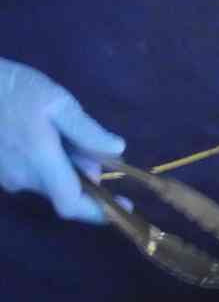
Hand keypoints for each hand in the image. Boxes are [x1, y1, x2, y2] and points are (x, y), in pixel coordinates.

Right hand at [0, 59, 124, 223]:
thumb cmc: (11, 89)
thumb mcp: (57, 103)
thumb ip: (87, 131)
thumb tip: (118, 150)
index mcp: (40, 163)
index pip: (71, 204)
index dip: (99, 212)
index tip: (124, 204)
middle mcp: (21, 177)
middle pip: (64, 189)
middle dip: (82, 173)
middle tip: (82, 140)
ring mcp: (5, 176)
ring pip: (47, 181)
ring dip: (62, 165)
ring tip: (55, 130)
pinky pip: (29, 173)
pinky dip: (43, 161)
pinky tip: (38, 134)